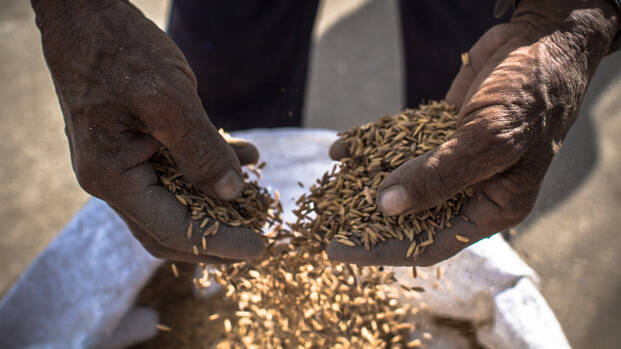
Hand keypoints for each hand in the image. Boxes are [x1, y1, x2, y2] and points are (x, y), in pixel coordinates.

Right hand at [33, 0, 263, 262]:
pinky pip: (178, 171)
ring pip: (178, 201)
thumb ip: (201, 151)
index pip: (173, 230)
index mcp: (114, 177)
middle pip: (172, 229)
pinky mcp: (137, 146)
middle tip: (260, 234)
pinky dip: (211, 169)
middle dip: (218, 236)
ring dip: (219, 202)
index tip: (260, 248)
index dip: (220, 244)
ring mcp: (124, 164)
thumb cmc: (120, 50)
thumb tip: (231, 193)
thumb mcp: (168, 100)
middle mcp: (115, 180)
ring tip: (260, 195)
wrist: (87, 15)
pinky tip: (246, 155)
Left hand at [327, 0, 618, 265]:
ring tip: (326, 187)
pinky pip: (398, 144)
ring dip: (363, 181)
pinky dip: (371, 145)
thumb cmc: (530, 94)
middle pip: (412, 215)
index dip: (382, 249)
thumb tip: (386, 207)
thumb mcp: (488, 140)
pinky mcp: (439, 130)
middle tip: (324, 221)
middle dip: (367, 218)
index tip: (339, 249)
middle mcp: (471, 187)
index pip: (430, 242)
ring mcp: (453, 157)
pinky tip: (343, 147)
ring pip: (401, 179)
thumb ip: (439, 176)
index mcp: (493, 205)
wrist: (542, 39)